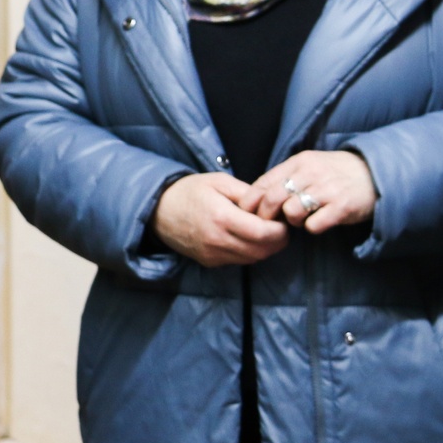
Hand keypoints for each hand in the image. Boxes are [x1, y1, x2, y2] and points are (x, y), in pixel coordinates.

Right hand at [152, 173, 288, 266]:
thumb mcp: (220, 181)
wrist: (158, 210)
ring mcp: (213, 254)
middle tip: (281, 227)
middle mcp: (217, 241)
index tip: (284, 220)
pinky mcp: (209, 262)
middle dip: (277, 241)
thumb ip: (247, 192)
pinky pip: (238, 261)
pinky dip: (250, 252)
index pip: (263, 233)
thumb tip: (271, 203)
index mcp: (222, 217)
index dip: (280, 230)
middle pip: (261, 250)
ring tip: (267, 232)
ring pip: (252, 259)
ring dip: (265, 248)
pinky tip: (249, 238)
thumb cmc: (189, 191)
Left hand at [255, 150, 376, 234]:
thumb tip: (257, 196)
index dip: (251, 202)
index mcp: (299, 162)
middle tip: (270, 224)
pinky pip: (313, 225)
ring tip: (301, 219)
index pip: (264, 182)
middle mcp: (311, 173)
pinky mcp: (341, 207)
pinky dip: (312, 228)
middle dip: (266, 216)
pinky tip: (318, 222)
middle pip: (273, 198)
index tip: (248, 214)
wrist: (374, 174)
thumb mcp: (310, 165)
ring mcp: (327, 190)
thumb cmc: (336, 173)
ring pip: (291, 211)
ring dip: (292, 221)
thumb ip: (286, 177)